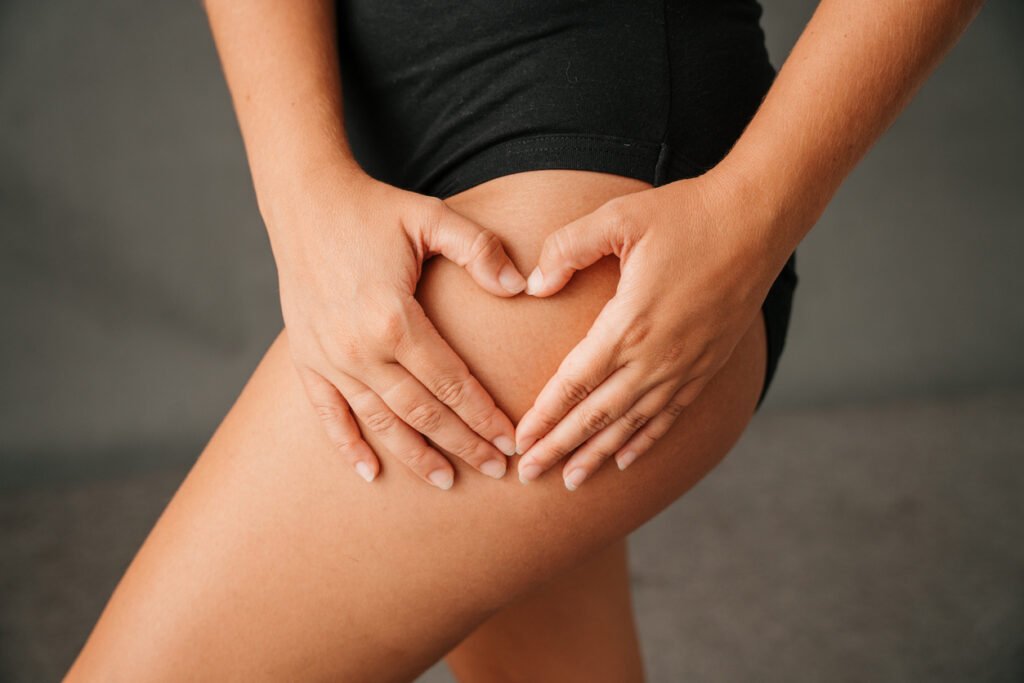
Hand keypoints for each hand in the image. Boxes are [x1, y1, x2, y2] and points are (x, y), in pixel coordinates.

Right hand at [269, 169, 524, 488]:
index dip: (483, 416)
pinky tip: (370, 472)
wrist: (303, 200)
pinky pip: (328, 413)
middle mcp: (359, 348)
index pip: (451, 382)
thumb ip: (479, 249)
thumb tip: (521, 286)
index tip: (511, 440)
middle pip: (422, 412)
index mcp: (394, 318)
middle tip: (496, 470)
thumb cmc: (372, 208)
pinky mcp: (306, 357)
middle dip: (463, 444)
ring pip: (381, 421)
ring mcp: (329, 358)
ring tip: (447, 480)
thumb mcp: (431, 216)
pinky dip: (348, 446)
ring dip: (415, 455)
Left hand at [514, 172, 786, 489]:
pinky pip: (670, 416)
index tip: (520, 442)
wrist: (757, 220)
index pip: (574, 383)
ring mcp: (685, 366)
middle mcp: (657, 357)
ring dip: (598, 454)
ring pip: (632, 425)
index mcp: (629, 324)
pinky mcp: (707, 366)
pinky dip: (645, 441)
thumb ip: (567, 249)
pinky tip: (625, 459)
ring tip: (572, 481)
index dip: (545, 417)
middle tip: (528, 475)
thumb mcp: (618, 218)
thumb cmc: (685, 214)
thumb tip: (533, 286)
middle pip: (597, 416)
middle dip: (560, 448)